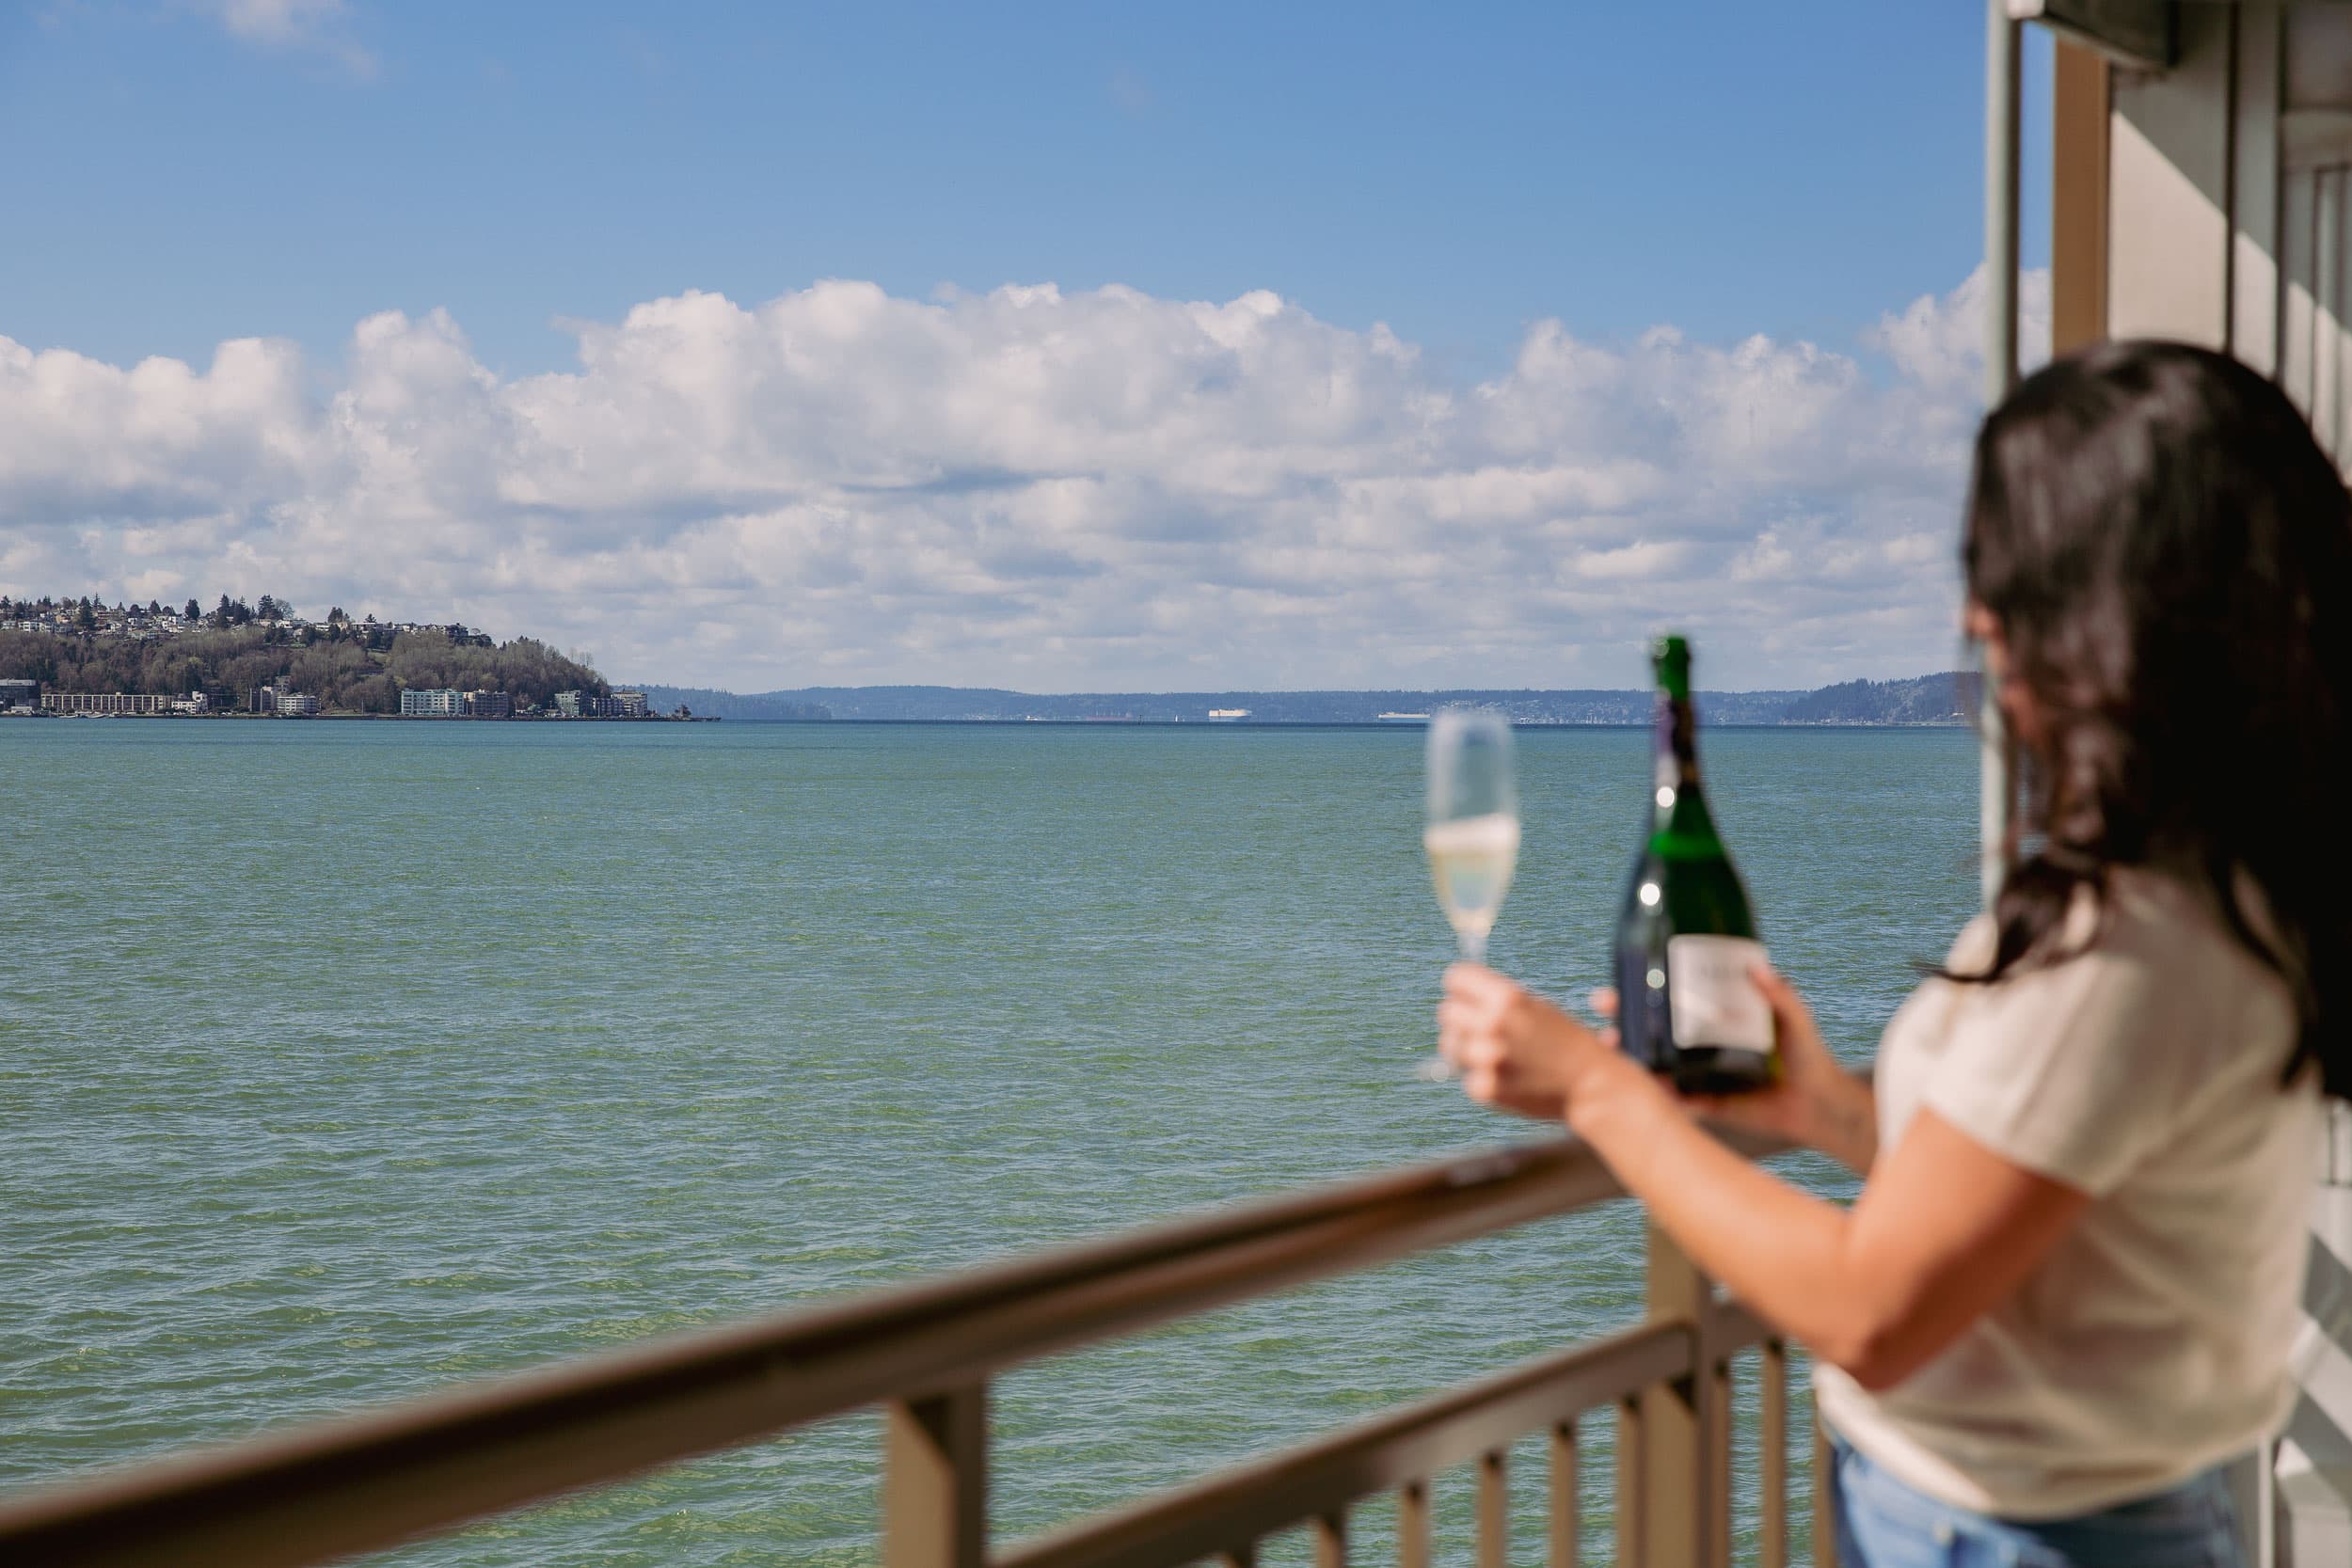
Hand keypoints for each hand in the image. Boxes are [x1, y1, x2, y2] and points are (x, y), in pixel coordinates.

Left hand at [1436, 963, 1620, 1121]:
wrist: (1591, 1086)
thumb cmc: (1566, 1043)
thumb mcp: (1536, 1007)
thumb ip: (1496, 999)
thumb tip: (1457, 990)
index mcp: (1507, 997)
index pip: (1455, 978)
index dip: (1462, 988)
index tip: (1467, 997)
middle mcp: (1493, 1023)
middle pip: (1447, 1011)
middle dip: (1462, 1019)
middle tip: (1482, 1029)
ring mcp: (1487, 1057)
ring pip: (1449, 1043)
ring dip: (1466, 1048)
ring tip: (1493, 1054)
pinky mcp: (1484, 1088)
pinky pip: (1464, 1075)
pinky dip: (1479, 1076)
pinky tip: (1503, 1076)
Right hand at [1593, 963, 1854, 1151]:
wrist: (1820, 1106)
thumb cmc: (1808, 1056)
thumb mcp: (1794, 1018)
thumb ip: (1779, 995)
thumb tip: (1756, 966)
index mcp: (1717, 1019)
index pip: (1674, 998)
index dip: (1645, 986)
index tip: (1623, 973)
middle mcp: (1702, 1045)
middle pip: (1652, 1027)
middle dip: (1623, 1015)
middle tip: (1604, 1007)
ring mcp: (1699, 1075)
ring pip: (1653, 1060)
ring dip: (1627, 1053)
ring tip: (1609, 1045)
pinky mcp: (1704, 1104)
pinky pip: (1673, 1098)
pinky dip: (1654, 1091)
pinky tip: (1637, 1083)